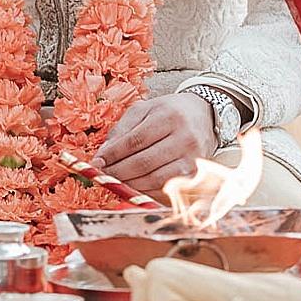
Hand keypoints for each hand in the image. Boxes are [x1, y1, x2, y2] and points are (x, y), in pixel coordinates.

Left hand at [92, 93, 218, 195]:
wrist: (203, 115)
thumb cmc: (169, 112)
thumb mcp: (144, 110)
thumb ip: (122, 130)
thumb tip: (102, 155)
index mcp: (169, 117)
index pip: (135, 140)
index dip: (113, 154)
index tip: (97, 162)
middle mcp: (184, 138)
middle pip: (144, 162)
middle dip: (118, 171)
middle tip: (102, 174)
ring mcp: (193, 158)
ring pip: (155, 179)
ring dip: (130, 184)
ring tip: (115, 181)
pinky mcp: (196, 173)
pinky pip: (167, 188)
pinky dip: (147, 190)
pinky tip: (134, 186)